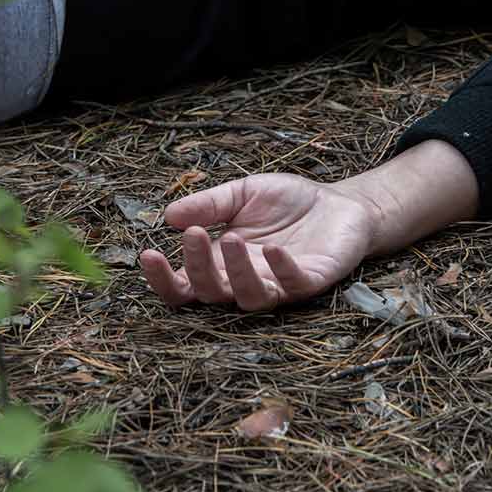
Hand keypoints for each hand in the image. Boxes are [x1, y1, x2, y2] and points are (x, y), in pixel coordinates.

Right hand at [141, 140, 479, 310]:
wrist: (341, 204)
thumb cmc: (289, 204)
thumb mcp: (243, 193)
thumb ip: (209, 204)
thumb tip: (168, 215)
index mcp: (222, 263)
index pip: (184, 285)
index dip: (164, 278)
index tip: (149, 252)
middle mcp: (245, 281)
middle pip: (210, 294)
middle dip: (197, 267)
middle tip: (193, 234)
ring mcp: (277, 286)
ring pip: (248, 298)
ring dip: (235, 272)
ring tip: (230, 237)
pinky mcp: (310, 283)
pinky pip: (291, 285)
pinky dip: (281, 269)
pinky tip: (271, 248)